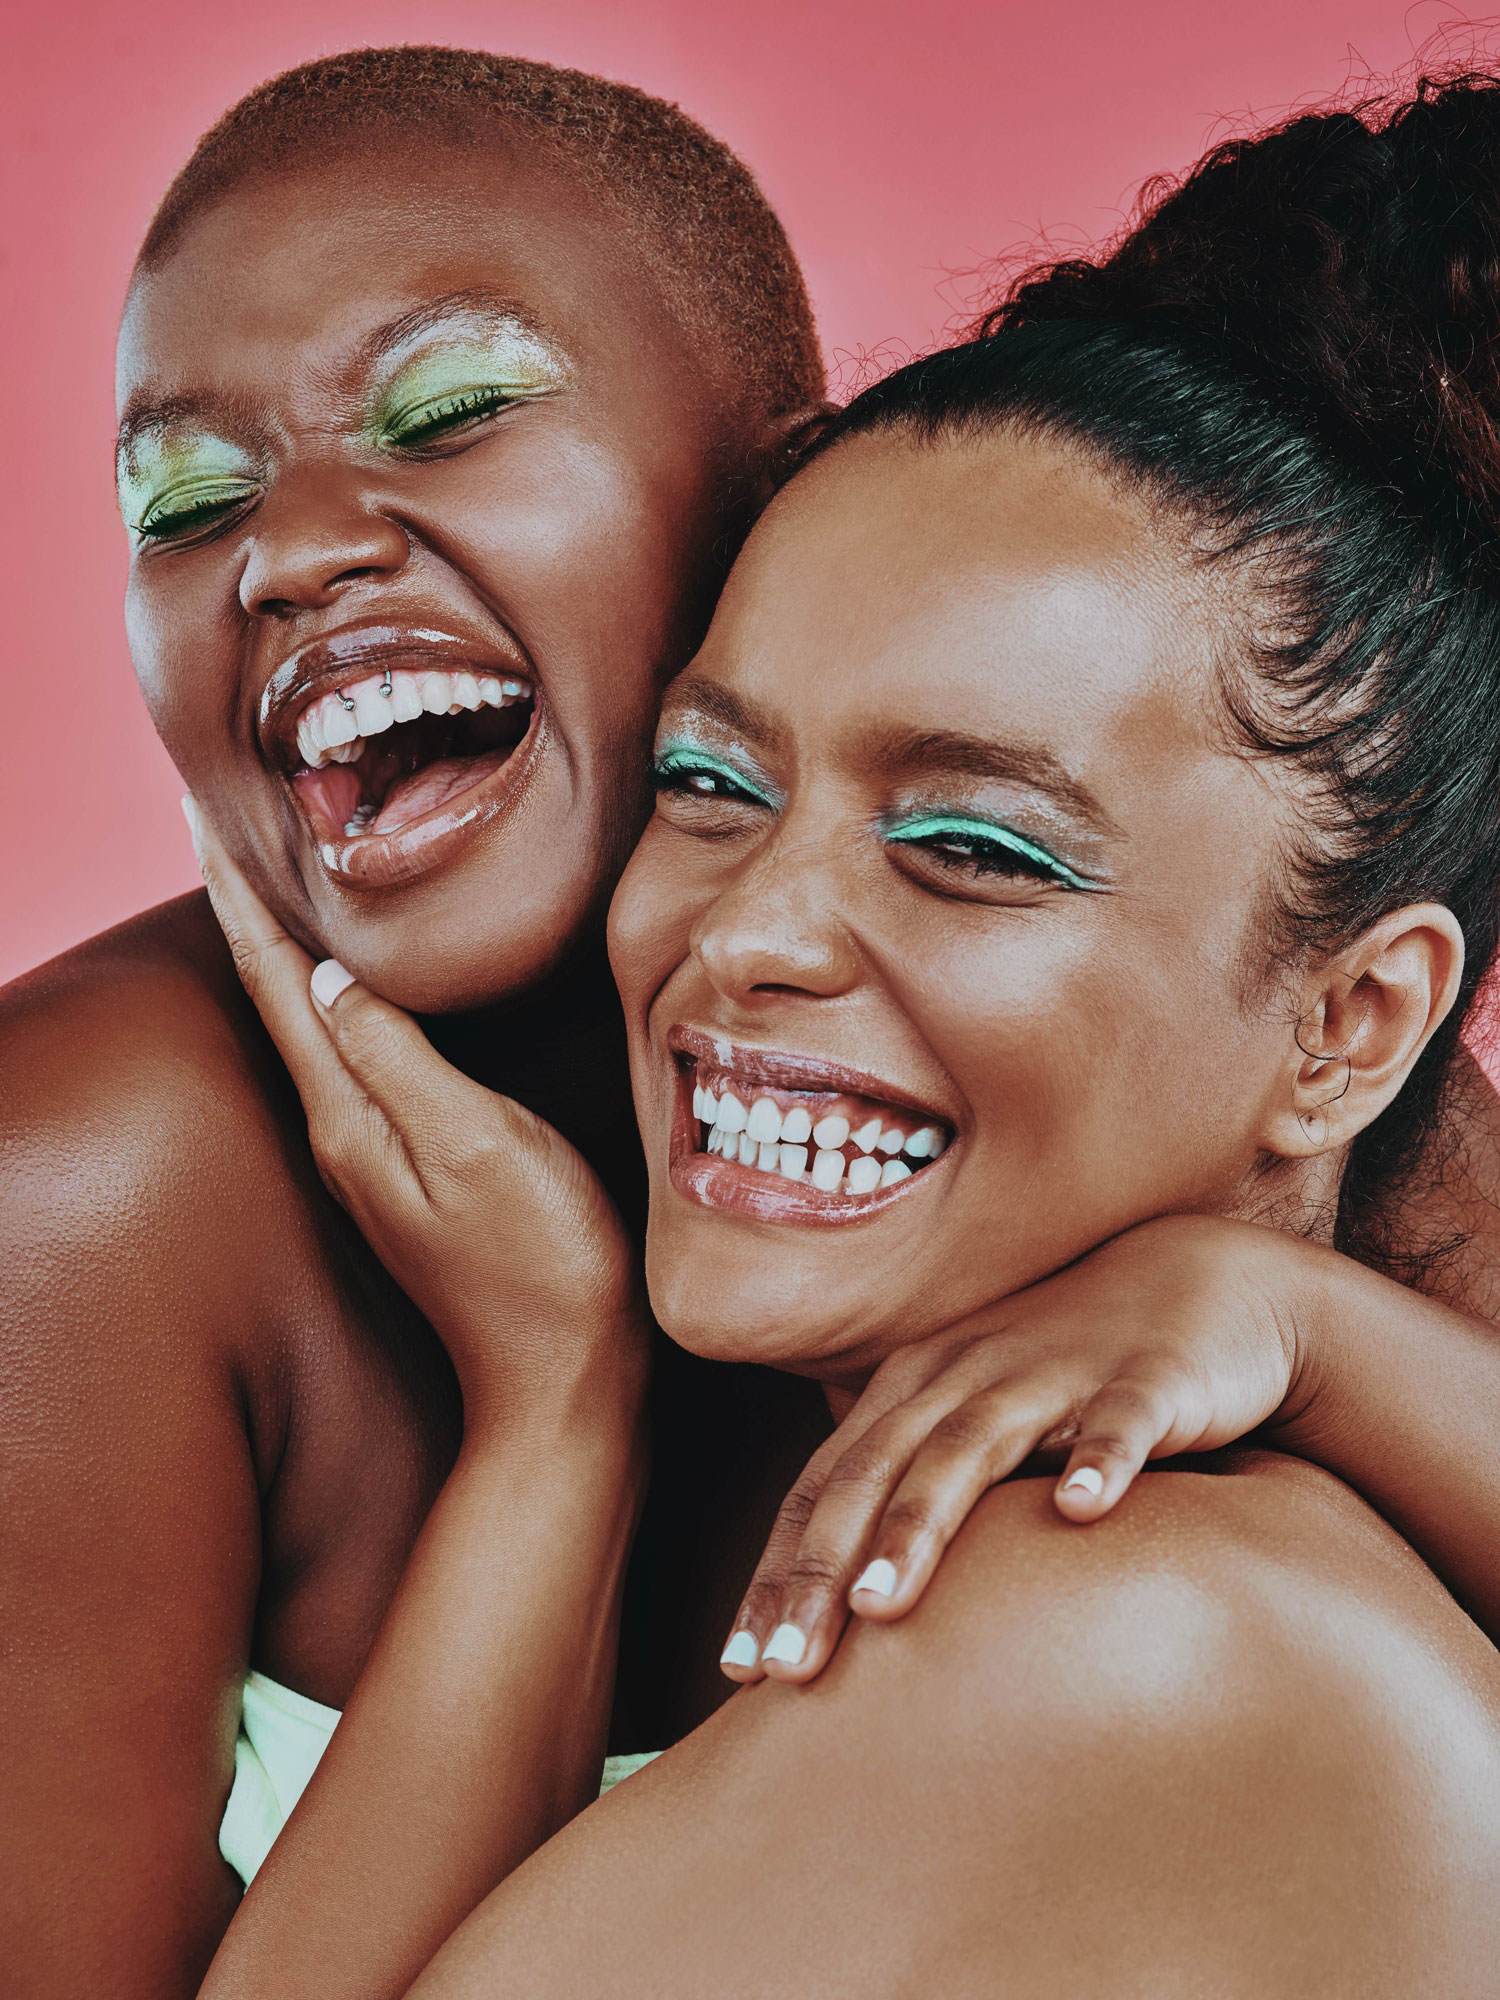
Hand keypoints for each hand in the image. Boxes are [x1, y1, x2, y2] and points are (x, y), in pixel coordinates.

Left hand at [185, 800, 647, 1429]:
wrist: (565, 1380)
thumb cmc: (541, 1263)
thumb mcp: (477, 1145)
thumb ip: (400, 1057)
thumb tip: (331, 973)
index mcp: (348, 1116)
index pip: (273, 979)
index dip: (240, 890)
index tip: (205, 808)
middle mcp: (343, 1131)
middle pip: (276, 994)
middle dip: (249, 902)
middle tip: (229, 815)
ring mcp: (376, 1153)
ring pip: (313, 1022)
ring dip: (288, 943)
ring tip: (277, 873)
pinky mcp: (414, 1166)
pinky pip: (357, 1054)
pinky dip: (341, 993)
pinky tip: (358, 976)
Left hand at [723, 1213, 1315, 1683]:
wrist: (1200, 1282)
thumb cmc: (1070, 1372)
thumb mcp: (975, 1419)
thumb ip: (911, 1483)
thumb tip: (839, 1594)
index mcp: (915, 1389)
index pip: (826, 1487)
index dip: (777, 1571)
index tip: (736, 1667)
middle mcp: (966, 1375)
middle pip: (875, 1473)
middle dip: (820, 1569)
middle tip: (782, 1668)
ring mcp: (1053, 1372)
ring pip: (972, 1447)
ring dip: (920, 1523)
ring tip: (879, 1606)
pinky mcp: (1145, 1378)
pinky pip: (1119, 1423)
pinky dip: (1099, 1462)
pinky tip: (1080, 1510)